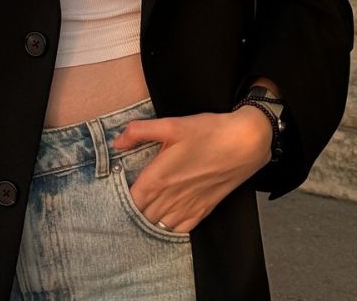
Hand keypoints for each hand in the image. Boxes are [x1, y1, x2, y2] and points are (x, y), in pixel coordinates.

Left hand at [108, 107, 273, 232]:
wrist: (243, 144)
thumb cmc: (207, 132)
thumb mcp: (170, 124)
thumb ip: (139, 132)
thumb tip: (116, 142)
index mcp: (158, 178)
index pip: (129, 202)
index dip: (118, 200)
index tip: (113, 192)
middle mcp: (170, 198)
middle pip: (141, 216)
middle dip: (131, 212)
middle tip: (124, 203)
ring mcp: (187, 207)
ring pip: (158, 226)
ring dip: (147, 222)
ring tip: (141, 212)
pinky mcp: (203, 210)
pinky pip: (179, 230)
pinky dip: (168, 229)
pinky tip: (164, 221)